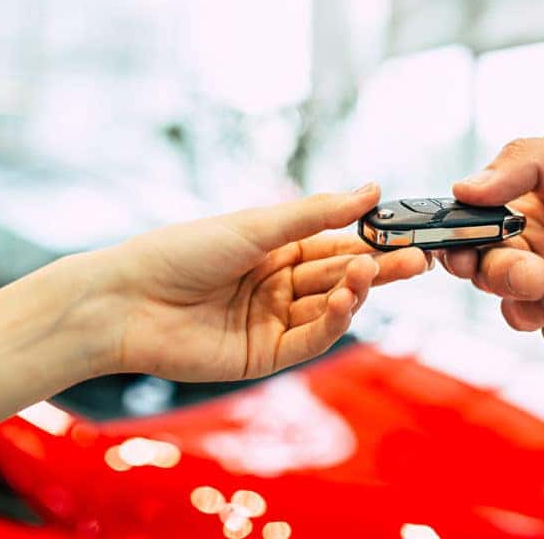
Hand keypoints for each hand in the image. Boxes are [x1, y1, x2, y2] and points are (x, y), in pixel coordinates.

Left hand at [91, 184, 427, 379]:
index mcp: (276, 250)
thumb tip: (371, 188)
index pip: (336, 244)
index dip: (370, 239)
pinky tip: (343, 302)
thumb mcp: (257, 225)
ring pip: (329, 308)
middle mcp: (279, 285)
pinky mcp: (264, 356)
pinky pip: (309, 340)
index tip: (406, 233)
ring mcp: (273, 321)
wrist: (126, 301)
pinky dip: (331, 323)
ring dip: (355, 292)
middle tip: (417, 261)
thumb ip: (317, 214)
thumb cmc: (182, 251)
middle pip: (340, 278)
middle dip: (378, 269)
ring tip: (375, 273)